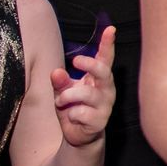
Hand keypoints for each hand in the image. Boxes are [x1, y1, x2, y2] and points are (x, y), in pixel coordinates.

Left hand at [51, 25, 115, 146]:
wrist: (79, 136)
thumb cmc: (73, 107)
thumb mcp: (63, 91)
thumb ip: (60, 81)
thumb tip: (56, 72)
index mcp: (99, 78)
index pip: (106, 58)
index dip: (108, 44)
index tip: (111, 29)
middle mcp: (106, 89)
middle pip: (103, 71)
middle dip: (90, 64)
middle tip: (75, 61)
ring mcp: (105, 105)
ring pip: (87, 94)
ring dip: (68, 96)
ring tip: (61, 101)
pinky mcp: (100, 121)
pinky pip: (81, 113)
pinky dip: (71, 114)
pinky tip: (72, 117)